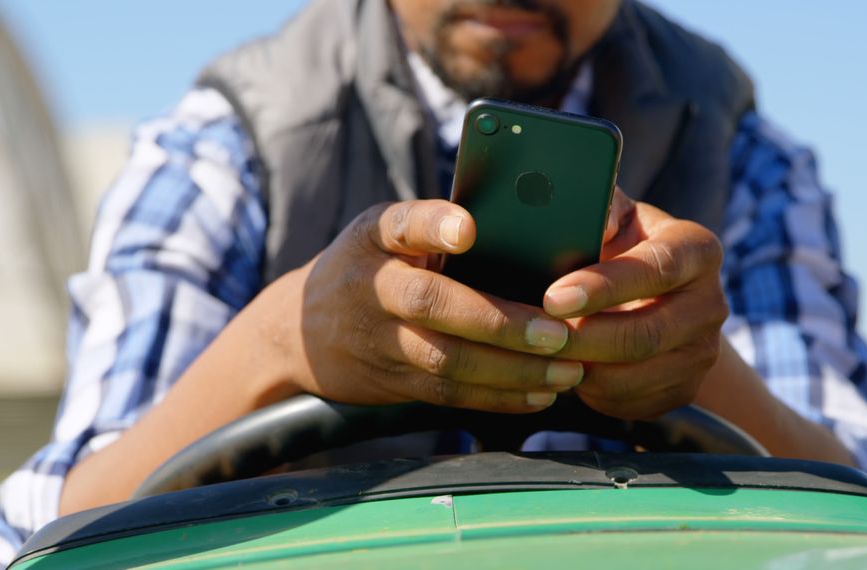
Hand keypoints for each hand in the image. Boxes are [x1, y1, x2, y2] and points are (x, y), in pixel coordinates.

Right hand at [285, 199, 585, 411]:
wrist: (300, 330)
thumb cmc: (370, 265)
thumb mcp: (384, 232)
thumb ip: (434, 228)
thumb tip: (527, 226)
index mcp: (376, 236)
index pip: (402, 223)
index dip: (434, 225)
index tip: (469, 229)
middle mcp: (372, 286)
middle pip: (432, 303)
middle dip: (499, 322)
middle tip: (558, 332)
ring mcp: (378, 340)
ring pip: (446, 360)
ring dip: (511, 370)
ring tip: (566, 369)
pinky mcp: (390, 381)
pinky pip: (447, 394)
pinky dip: (496, 397)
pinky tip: (540, 394)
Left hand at [542, 189, 728, 419]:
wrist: (650, 297)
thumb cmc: (618, 246)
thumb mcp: (615, 217)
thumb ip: (605, 207)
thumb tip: (598, 217)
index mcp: (697, 250)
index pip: (657, 269)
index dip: (604, 286)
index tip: (554, 297)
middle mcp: (711, 303)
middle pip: (646, 334)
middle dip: (584, 338)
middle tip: (536, 335)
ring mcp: (703, 352)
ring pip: (635, 375)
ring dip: (583, 368)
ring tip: (543, 353)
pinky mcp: (684, 389)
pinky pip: (632, 401)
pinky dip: (591, 393)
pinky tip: (565, 371)